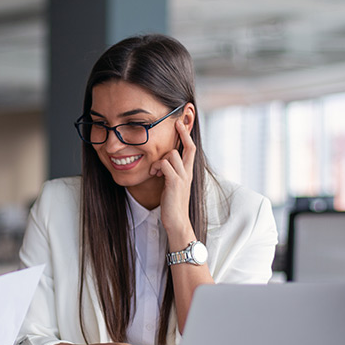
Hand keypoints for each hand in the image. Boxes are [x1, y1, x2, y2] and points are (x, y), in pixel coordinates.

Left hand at [149, 118, 196, 241]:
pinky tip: (154, 174)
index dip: (187, 136)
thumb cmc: (172, 204)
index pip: (191, 150)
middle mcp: (188, 172)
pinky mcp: (174, 182)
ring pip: (172, 154)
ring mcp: (182, 177)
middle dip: (183, 133)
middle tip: (176, 123)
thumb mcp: (173, 185)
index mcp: (188, 172)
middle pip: (189, 147)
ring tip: (154, 171)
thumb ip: (170, 173)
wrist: (177, 221)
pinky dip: (156, 166)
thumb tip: (162, 163)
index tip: (182, 124)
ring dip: (160, 159)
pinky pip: (164, 164)